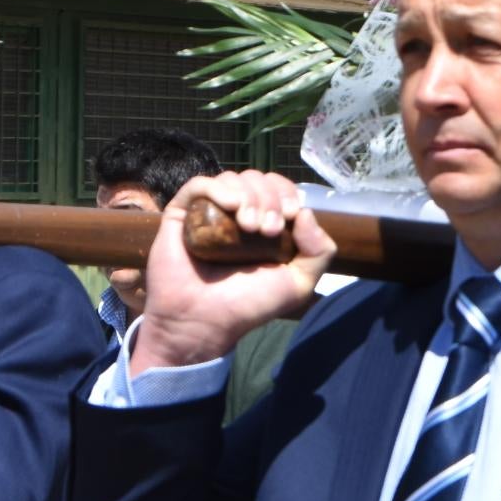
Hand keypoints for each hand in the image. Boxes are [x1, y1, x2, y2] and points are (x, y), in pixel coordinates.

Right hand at [130, 171, 333, 374]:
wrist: (203, 322)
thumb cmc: (248, 305)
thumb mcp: (298, 284)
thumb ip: (319, 251)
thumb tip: (306, 212)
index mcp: (262, 221)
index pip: (277, 186)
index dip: (287, 192)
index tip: (291, 215)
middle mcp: (235, 212)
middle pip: (257, 179)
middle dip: (269, 198)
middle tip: (267, 230)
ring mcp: (208, 211)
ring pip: (232, 178)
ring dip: (248, 196)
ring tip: (248, 226)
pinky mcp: (181, 214)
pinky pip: (199, 185)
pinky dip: (219, 188)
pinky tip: (230, 206)